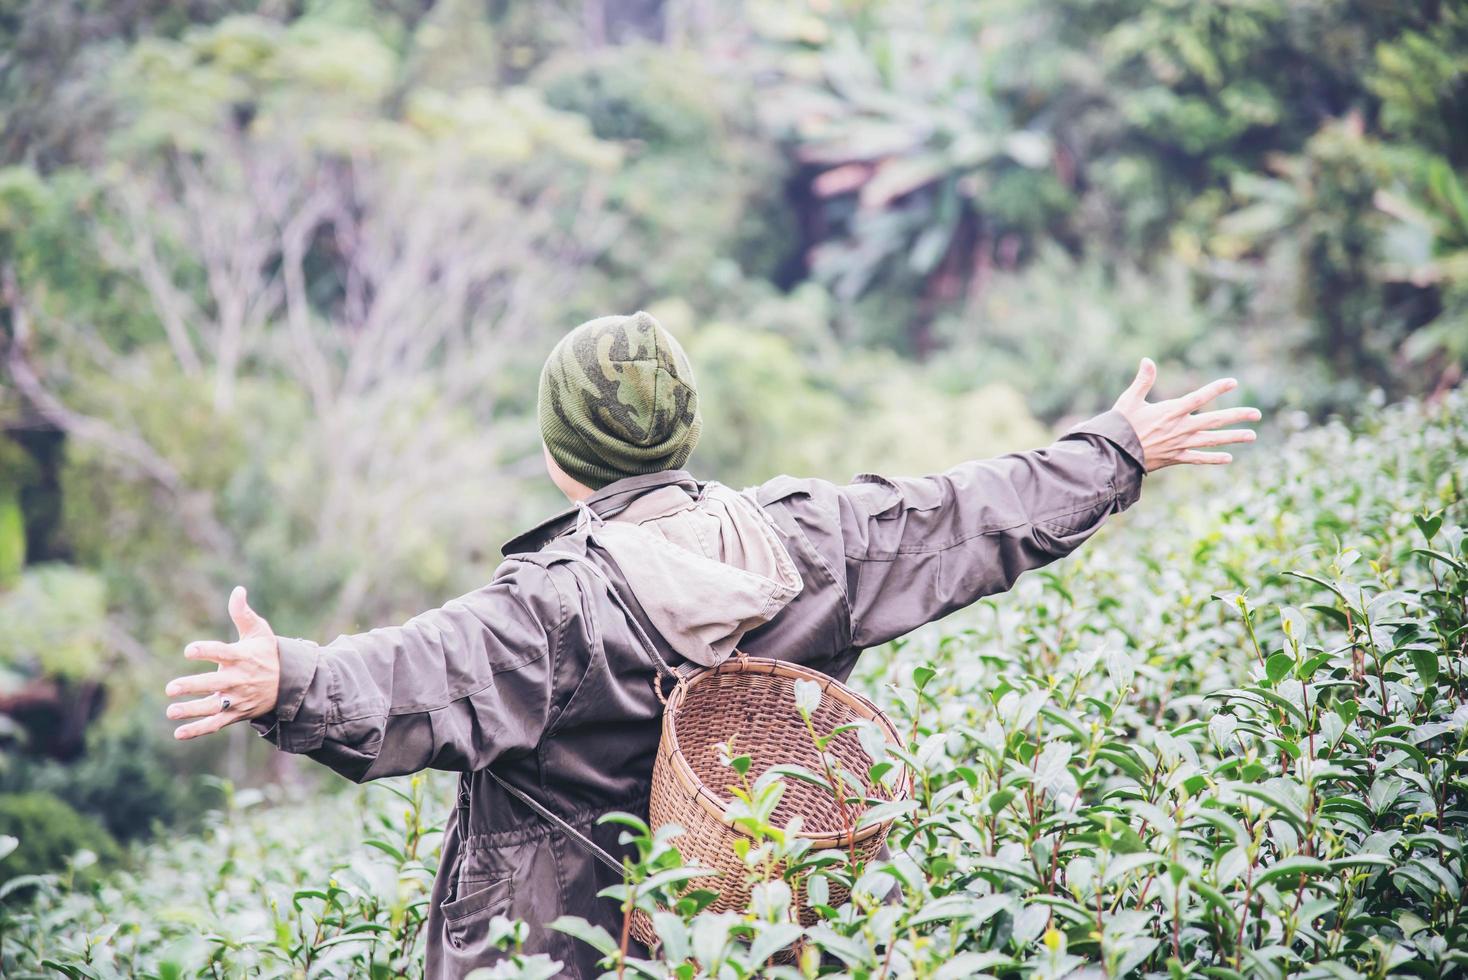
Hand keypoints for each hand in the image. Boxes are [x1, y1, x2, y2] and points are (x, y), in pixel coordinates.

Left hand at [165, 586, 279, 739]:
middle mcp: (240, 679)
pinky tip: (178, 733)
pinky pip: (216, 724)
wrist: (288, 684)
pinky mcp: (236, 713)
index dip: (206, 651)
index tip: (189, 650)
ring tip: (171, 710)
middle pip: (215, 683)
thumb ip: (242, 613)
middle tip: (171, 688)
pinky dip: (198, 730)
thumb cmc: (268, 654)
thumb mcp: (259, 632)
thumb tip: (237, 590)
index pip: (222, 652)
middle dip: (193, 686)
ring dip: (191, 710)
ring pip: (213, 706)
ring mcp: (238, 698)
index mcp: (243, 657)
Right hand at [1111, 358, 1260, 471]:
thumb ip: (1143, 381)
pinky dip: (1213, 458)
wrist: (1114, 454)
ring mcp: (1179, 444)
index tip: (1233, 383)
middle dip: (1237, 417)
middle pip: (1214, 420)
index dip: (1216, 389)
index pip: (1199, 397)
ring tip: (1252, 436)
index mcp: (1170, 411)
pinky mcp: (1174, 458)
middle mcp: (1179, 428)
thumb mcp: (1129, 399)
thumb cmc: (1119, 425)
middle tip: (1257, 414)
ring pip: (1211, 440)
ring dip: (1233, 437)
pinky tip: (1228, 458)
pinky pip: (1198, 459)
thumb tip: (1148, 360)